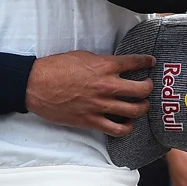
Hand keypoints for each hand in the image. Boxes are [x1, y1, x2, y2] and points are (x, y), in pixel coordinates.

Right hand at [26, 51, 153, 135]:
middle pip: (142, 90)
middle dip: (149, 88)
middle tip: (147, 86)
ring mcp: (100, 105)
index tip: (151, 62)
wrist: (35, 85)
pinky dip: (127, 128)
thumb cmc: (56, 67)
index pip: (136, 62)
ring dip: (142, 108)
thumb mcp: (83, 56)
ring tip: (141, 105)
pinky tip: (127, 123)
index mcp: (105, 66)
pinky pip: (117, 129)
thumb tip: (114, 66)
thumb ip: (102, 62)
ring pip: (135, 110)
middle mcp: (107, 86)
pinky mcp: (91, 121)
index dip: (147, 61)